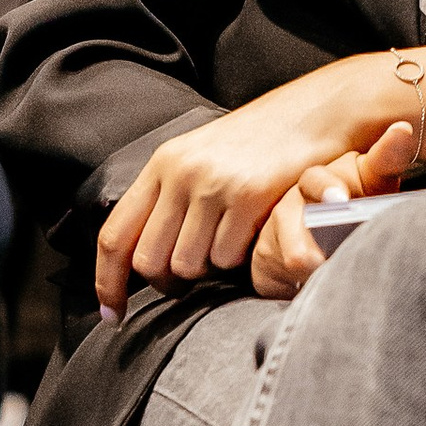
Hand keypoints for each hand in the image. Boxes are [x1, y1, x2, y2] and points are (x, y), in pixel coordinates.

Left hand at [92, 48, 425, 312]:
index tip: (112, 314)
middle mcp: (180, 173)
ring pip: (188, 265)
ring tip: (231, 249)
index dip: (107, 281)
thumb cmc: (263, 141)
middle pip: (150, 261)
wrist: (318, 111)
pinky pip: (227, 257)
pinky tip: (255, 238)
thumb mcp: (205, 158)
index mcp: (162, 164)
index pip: (115, 234)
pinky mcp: (248, 195)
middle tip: (192, 282)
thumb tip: (143, 256)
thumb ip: (173, 197)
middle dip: (168, 283)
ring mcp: (213, 184)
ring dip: (209, 271)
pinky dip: (240, 259)